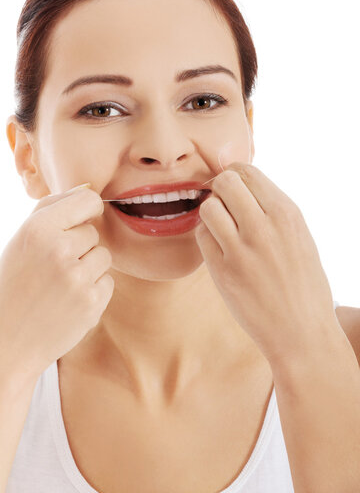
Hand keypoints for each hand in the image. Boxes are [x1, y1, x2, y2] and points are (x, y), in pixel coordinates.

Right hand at [0, 184, 113, 378]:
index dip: (88, 210)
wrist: (9, 344)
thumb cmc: (14, 286)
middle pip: (94, 232)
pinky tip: (70, 302)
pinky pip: (108, 281)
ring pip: (104, 255)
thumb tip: (88, 190)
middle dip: (80, 246)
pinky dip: (94, 290)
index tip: (80, 221)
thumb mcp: (20, 241)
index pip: (88, 200)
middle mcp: (59, 250)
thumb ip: (51, 209)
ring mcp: (78, 278)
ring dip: (89, 268)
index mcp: (38, 229)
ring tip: (62, 285)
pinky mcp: (93, 302)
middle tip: (55, 268)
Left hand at [195, 162, 337, 367]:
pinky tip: (220, 250)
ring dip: (211, 214)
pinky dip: (207, 238)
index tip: (232, 189)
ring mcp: (242, 250)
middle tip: (225, 208)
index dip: (234, 176)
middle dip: (220, 190)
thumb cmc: (303, 284)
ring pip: (209, 207)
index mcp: (288, 214)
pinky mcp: (223, 272)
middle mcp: (265, 227)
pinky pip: (202, 236)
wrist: (302, 333)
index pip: (247, 171)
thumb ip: (270, 209)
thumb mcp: (299, 236)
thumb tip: (239, 182)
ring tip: (223, 231)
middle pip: (225, 182)